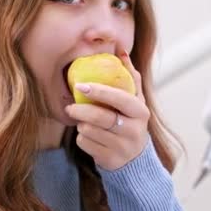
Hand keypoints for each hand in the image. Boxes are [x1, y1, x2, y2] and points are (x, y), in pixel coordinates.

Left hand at [65, 51, 149, 170]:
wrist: (135, 159)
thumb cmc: (131, 120)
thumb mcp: (135, 100)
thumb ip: (129, 76)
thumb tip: (121, 51)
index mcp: (140, 112)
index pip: (119, 98)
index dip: (99, 91)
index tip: (80, 85)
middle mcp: (134, 130)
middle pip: (101, 117)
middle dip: (82, 110)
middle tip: (70, 106)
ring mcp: (122, 147)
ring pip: (90, 131)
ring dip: (82, 124)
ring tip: (84, 121)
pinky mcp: (110, 160)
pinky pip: (86, 144)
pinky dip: (82, 138)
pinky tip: (88, 135)